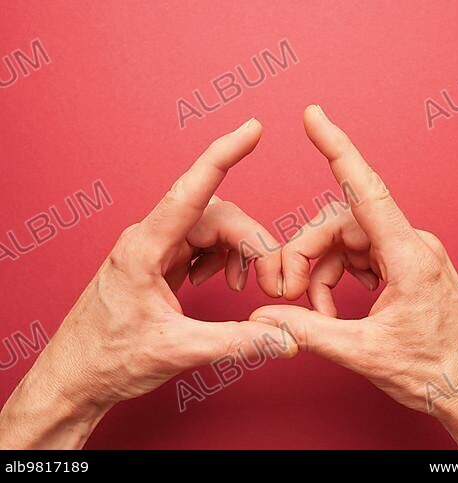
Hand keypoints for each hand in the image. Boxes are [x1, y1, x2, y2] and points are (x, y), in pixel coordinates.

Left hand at [0, 119, 295, 448]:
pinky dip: (220, 259)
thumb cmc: (109, 359)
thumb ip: (236, 343)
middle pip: (216, 216)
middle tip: (272, 282)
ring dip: (237, 252)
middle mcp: (150, 239)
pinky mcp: (159, 263)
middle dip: (252, 243)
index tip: (253, 129)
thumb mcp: (177, 350)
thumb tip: (283, 338)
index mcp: (145, 248)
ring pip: (211, 229)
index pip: (191, 190)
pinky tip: (216, 281)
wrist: (76, 376)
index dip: (224, 155)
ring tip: (241, 286)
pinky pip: (200, 244)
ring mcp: (154, 250)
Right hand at [251, 105, 457, 448]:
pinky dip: (341, 278)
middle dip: (306, 254)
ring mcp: (412, 255)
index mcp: (408, 256)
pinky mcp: (409, 267)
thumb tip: (267, 316)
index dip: (337, 148)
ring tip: (320, 314)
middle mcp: (412, 245)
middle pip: (341, 225)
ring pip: (349, 242)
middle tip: (284, 292)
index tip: (314, 116)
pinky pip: (363, 256)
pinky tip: (337, 308)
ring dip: (323, 273)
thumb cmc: (437, 371)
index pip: (365, 189)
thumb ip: (309, 329)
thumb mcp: (365, 352)